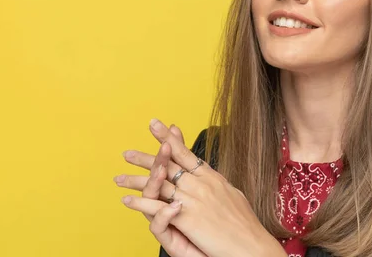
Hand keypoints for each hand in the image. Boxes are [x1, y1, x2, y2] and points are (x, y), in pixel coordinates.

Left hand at [118, 119, 285, 256]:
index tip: (158, 126)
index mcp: (212, 178)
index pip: (186, 153)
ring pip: (159, 185)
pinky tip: (127, 201)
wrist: (252, 245)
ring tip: (119, 177)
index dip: (170, 139)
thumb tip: (211, 177)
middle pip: (168, 166)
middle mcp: (202, 184)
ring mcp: (194, 200)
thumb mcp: (233, 195)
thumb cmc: (246, 225)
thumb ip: (218, 185)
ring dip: (136, 181)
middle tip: (127, 153)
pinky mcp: (188, 218)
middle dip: (146, 158)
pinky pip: (158, 208)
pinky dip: (141, 204)